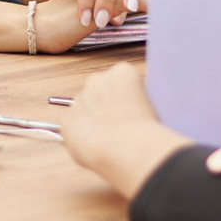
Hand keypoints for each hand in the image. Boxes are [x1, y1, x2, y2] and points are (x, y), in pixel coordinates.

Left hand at [58, 62, 186, 198]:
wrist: (129, 148)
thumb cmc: (147, 130)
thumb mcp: (153, 105)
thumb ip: (136, 98)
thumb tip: (132, 106)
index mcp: (122, 72)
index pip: (121, 80)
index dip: (126, 98)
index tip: (130, 112)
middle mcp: (97, 80)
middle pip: (99, 91)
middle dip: (105, 106)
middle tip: (118, 126)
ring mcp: (79, 99)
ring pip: (84, 108)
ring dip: (92, 120)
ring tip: (109, 139)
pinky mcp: (67, 120)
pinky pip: (72, 126)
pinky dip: (81, 135)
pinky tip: (96, 145)